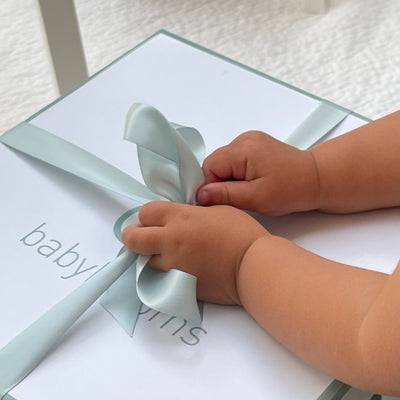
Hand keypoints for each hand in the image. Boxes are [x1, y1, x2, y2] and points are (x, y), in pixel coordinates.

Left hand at [122, 201, 267, 304]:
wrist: (252, 265)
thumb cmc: (241, 233)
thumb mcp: (216, 211)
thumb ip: (192, 213)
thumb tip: (181, 220)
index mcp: (180, 217)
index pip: (146, 212)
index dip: (148, 216)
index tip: (154, 219)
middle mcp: (170, 240)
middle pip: (133, 238)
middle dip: (132, 236)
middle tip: (140, 237)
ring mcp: (172, 265)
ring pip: (143, 262)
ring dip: (148, 257)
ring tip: (163, 256)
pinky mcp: (178, 285)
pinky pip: (160, 279)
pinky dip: (162, 274)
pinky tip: (177, 271)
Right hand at [197, 131, 319, 215]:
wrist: (316, 179)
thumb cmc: (292, 189)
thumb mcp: (256, 198)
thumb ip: (225, 195)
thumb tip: (200, 195)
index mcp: (243, 149)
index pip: (209, 167)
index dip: (211, 186)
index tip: (224, 201)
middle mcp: (244, 139)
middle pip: (215, 163)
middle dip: (221, 183)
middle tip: (241, 197)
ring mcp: (250, 140)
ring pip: (224, 163)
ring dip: (230, 179)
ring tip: (250, 189)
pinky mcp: (254, 144)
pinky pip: (234, 160)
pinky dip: (237, 173)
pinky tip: (252, 182)